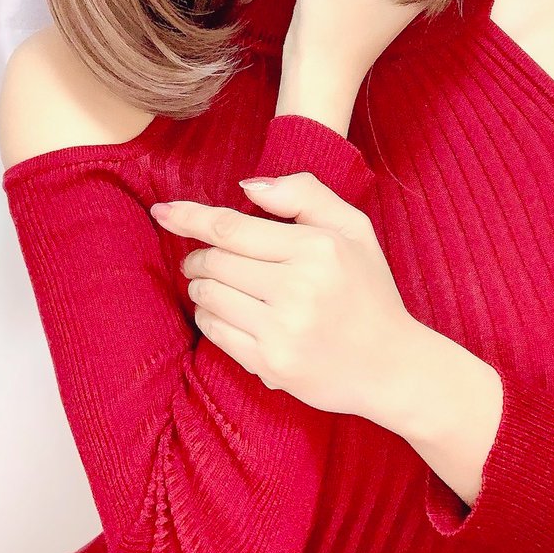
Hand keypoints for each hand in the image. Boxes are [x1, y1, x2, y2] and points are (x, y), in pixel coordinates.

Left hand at [150, 173, 416, 420]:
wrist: (392, 365)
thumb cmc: (369, 290)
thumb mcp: (353, 228)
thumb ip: (304, 194)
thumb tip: (246, 187)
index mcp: (318, 248)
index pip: (232, 228)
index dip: (190, 217)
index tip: (161, 211)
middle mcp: (299, 288)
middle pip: (215, 261)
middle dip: (198, 255)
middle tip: (203, 256)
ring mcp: (283, 330)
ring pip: (209, 296)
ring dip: (201, 285)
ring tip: (220, 283)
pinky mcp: (272, 364)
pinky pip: (215, 332)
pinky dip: (209, 315)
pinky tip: (226, 311)